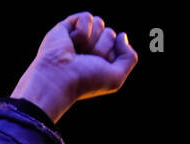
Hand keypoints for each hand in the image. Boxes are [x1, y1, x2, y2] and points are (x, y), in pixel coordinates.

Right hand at [11, 12, 137, 122]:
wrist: (59, 78)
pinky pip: (86, 17)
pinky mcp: (66, 27)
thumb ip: (129, 58)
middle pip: (110, 33)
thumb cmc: (85, 81)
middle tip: (86, 60)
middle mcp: (91, 48)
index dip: (111, 55)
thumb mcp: (116, 77)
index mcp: (102, 60)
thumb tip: (122, 35)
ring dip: (91, 39)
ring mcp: (79, 37)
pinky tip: (70, 42)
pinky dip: (82, 30)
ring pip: (99, 22)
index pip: (118, 44)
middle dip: (101, 47)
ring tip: (77, 52)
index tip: (98, 68)